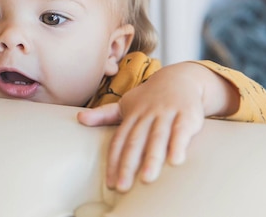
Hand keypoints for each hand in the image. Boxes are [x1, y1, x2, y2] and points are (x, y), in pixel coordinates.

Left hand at [77, 62, 238, 191]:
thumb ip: (104, 115)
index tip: (110, 183)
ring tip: (147, 179)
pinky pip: (181, 130)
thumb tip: (79, 118)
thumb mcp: (126, 105)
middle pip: (136, 141)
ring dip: (152, 158)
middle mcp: (147, 115)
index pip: (119, 140)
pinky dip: (178, 144)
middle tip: (123, 187)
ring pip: (157, 137)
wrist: (179, 78)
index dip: (114, 162)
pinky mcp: (186, 114)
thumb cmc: (148, 98)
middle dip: (128, 164)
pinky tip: (176, 161)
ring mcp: (166, 114)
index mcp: (131, 115)